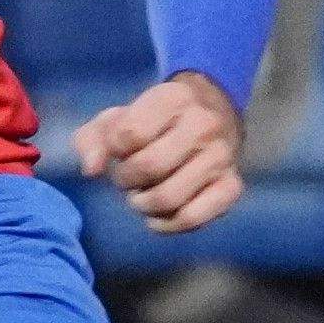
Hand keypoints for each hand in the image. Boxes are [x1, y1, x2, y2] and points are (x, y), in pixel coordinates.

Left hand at [73, 69, 246, 235]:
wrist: (211, 115)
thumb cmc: (153, 121)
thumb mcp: (118, 118)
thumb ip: (92, 139)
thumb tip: (91, 170)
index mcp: (173, 98)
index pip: (128, 135)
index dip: (114, 151)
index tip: (120, 151)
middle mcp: (203, 124)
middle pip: (149, 167)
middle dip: (126, 180)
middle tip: (126, 179)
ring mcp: (222, 156)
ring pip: (170, 197)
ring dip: (144, 204)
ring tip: (141, 196)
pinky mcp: (232, 185)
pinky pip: (194, 217)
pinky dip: (168, 224)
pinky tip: (157, 217)